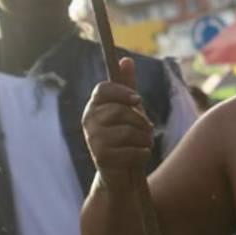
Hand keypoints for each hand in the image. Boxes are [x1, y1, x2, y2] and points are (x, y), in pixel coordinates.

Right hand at [82, 57, 153, 192]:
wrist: (121, 174)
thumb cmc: (126, 138)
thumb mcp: (129, 110)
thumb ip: (127, 87)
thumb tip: (126, 60)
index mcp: (93, 106)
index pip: (102, 89)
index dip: (121, 91)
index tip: (138, 100)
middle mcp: (88, 121)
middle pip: (122, 111)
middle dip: (142, 122)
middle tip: (147, 131)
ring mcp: (93, 140)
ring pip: (130, 131)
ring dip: (145, 139)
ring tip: (144, 144)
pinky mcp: (101, 158)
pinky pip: (133, 150)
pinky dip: (143, 153)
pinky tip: (139, 156)